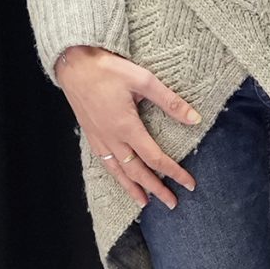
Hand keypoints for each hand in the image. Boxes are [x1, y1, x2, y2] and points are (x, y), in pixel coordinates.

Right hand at [53, 46, 200, 209]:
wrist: (74, 64)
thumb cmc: (108, 69)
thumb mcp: (144, 81)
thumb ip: (170, 102)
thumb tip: (195, 118)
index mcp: (126, 127)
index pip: (155, 158)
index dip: (174, 173)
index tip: (189, 184)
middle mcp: (111, 138)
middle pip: (137, 171)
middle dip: (156, 189)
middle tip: (172, 203)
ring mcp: (98, 137)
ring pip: (118, 171)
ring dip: (133, 188)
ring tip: (144, 203)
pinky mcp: (91, 133)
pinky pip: (104, 162)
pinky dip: (115, 175)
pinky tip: (120, 178)